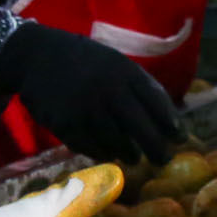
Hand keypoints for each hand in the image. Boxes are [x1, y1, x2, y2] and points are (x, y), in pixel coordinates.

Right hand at [0, 24, 181, 166]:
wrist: (36, 56)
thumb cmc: (85, 61)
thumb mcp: (115, 63)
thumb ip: (139, 86)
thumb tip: (169, 117)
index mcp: (124, 72)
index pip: (156, 102)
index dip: (171, 123)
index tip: (180, 138)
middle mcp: (108, 91)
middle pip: (140, 128)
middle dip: (156, 148)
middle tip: (164, 160)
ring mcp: (86, 109)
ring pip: (116, 142)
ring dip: (128, 153)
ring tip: (133, 157)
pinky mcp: (65, 124)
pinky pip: (90, 147)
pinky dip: (102, 153)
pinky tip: (108, 153)